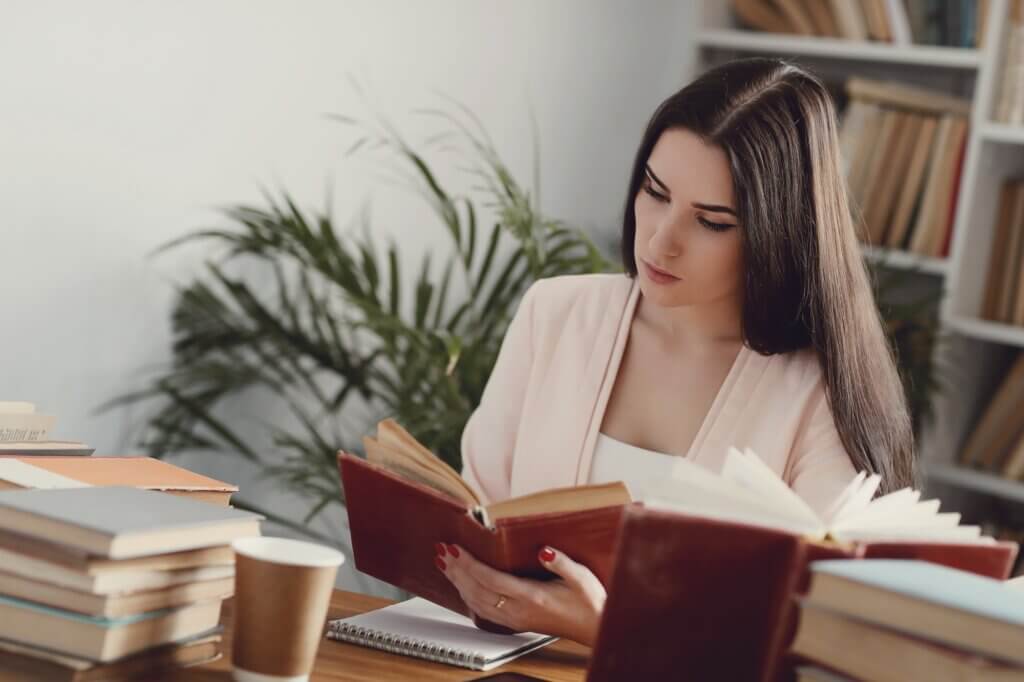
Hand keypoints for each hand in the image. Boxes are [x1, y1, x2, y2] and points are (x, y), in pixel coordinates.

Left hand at [435, 542, 605, 645]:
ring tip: (445, 564)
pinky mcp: (515, 622)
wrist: (594, 628)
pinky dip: (467, 596)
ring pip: (477, 602)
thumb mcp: (581, 577)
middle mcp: (519, 610)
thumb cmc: (589, 602)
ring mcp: (515, 619)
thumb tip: (543, 550)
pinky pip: (484, 611)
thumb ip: (561, 563)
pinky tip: (462, 586)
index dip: (470, 564)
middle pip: (477, 591)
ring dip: (458, 582)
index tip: (455, 549)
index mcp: (532, 597)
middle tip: (442, 551)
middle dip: (457, 570)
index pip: (491, 579)